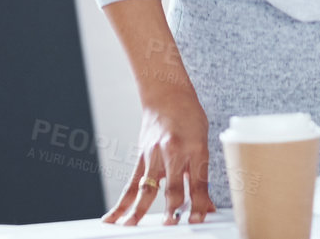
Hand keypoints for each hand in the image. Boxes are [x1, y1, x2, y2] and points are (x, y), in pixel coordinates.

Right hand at [104, 87, 214, 224]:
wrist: (167, 95)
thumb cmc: (190, 117)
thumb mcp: (203, 141)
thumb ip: (200, 173)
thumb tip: (205, 205)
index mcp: (196, 148)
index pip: (198, 180)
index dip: (199, 201)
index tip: (198, 218)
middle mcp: (174, 152)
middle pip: (173, 185)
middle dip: (172, 208)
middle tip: (171, 224)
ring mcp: (154, 154)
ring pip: (147, 187)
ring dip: (139, 209)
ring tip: (132, 226)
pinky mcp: (141, 157)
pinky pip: (131, 182)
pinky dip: (122, 202)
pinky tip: (114, 217)